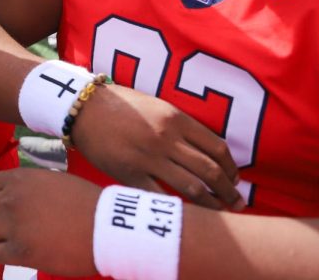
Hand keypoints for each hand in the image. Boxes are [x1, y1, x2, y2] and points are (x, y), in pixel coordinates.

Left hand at [0, 168, 99, 274]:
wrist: (106, 227)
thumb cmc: (86, 203)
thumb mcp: (52, 181)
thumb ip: (28, 186)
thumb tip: (15, 195)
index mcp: (17, 179)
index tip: (2, 207)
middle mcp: (9, 200)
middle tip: (6, 226)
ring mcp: (12, 226)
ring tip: (12, 240)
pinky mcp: (19, 251)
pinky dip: (3, 254)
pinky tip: (20, 253)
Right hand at [73, 83, 243, 210]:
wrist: (82, 107)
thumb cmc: (119, 105)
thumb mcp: (156, 106)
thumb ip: (180, 127)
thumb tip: (205, 151)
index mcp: (176, 119)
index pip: (217, 148)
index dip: (232, 168)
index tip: (235, 179)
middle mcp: (167, 139)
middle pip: (210, 171)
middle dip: (229, 191)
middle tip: (237, 202)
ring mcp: (149, 157)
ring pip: (192, 188)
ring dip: (211, 204)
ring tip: (219, 212)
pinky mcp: (130, 173)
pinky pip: (160, 196)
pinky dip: (176, 207)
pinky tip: (185, 213)